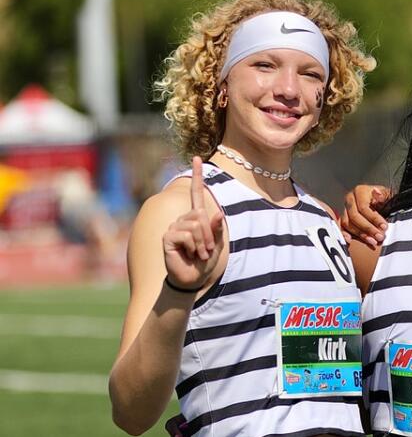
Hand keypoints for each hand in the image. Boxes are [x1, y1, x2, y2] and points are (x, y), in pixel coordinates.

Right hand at [163, 157, 223, 290]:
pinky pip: (187, 234)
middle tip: (206, 250)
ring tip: (198, 253)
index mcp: (196, 218)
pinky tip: (189, 254)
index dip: (197, 176)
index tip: (197, 157)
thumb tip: (218, 214)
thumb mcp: (216, 245)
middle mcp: (184, 219)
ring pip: (196, 225)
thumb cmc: (204, 262)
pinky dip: (194, 246)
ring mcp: (174, 227)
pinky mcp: (168, 237)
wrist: (191, 279)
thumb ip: (217, 230)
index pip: (196, 193)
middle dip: (210, 234)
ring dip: (203, 243)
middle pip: (201, 214)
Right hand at [340, 185, 391, 248]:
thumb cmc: (385, 198)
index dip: (374, 218)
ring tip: (372, 241)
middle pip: (354, 216)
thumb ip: (382, 194)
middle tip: (379, 237)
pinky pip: (341, 227)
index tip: (384, 227)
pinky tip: (351, 241)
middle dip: (368, 228)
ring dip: (360, 234)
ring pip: (348, 223)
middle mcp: (350, 199)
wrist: (382, 201)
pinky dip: (345, 234)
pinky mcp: (344, 218)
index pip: (363, 207)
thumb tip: (377, 192)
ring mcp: (345, 209)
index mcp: (359, 191)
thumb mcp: (387, 193)